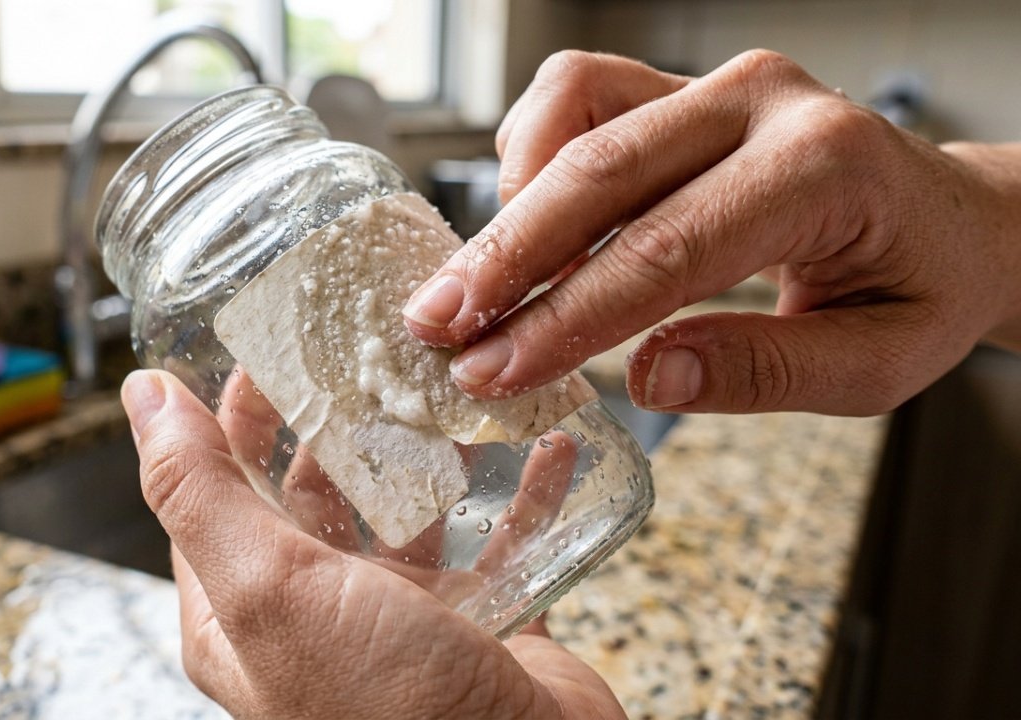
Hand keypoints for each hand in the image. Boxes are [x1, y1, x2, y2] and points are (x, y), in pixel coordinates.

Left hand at [122, 369, 626, 719]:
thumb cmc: (386, 708)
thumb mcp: (269, 588)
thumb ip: (199, 492)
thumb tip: (141, 394)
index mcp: (243, 612)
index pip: (215, 491)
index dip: (233, 418)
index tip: (267, 348)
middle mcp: (317, 613)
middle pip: (315, 492)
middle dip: (336, 422)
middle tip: (365, 354)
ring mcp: (399, 620)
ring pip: (406, 510)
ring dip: (428, 452)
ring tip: (451, 389)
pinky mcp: (479, 624)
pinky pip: (498, 542)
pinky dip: (522, 496)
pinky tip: (545, 449)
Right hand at [402, 50, 1020, 414]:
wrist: (947, 218)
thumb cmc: (916, 290)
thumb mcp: (877, 364)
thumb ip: (766, 371)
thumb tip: (648, 378)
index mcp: (823, 167)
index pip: (665, 248)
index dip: (566, 317)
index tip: (492, 371)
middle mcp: (761, 101)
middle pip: (597, 170)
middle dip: (504, 259)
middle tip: (435, 329)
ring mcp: (715, 82)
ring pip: (573, 108)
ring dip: (511, 201)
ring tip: (479, 291)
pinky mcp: (679, 87)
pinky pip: (578, 96)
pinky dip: (533, 159)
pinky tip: (529, 233)